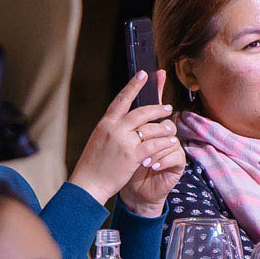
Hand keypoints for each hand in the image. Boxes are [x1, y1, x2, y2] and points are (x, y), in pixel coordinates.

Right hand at [69, 70, 179, 204]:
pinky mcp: (132, 156)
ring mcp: (123, 142)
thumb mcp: (99, 139)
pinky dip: (164, 143)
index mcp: (105, 123)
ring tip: (171, 128)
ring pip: (151, 129)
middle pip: (142, 112)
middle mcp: (114, 129)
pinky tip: (171, 142)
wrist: (88, 184)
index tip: (143, 74)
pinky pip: (154, 145)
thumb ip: (113, 127)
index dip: (133, 85)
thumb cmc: (93, 164)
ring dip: (164, 128)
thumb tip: (127, 118)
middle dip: (158, 109)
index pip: (121, 99)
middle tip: (168, 107)